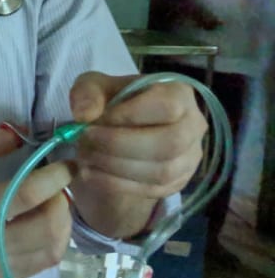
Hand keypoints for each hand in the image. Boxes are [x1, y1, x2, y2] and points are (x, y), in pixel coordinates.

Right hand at [0, 127, 72, 277]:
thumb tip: (24, 134)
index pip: (28, 195)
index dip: (56, 176)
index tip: (68, 161)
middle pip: (50, 227)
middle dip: (62, 200)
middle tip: (58, 182)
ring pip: (53, 250)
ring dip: (62, 222)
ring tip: (52, 202)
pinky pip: (41, 264)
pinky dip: (51, 240)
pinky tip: (40, 222)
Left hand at [68, 72, 203, 206]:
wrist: (121, 129)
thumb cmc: (112, 102)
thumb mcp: (94, 87)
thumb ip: (87, 93)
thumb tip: (84, 114)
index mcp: (180, 94)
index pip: (167, 106)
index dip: (128, 115)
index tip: (94, 120)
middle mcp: (193, 126)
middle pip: (168, 143)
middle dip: (119, 145)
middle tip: (85, 140)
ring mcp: (189, 158)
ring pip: (161, 171)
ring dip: (115, 166)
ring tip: (85, 156)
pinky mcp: (177, 182)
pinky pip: (152, 190)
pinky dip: (117, 184)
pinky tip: (91, 172)